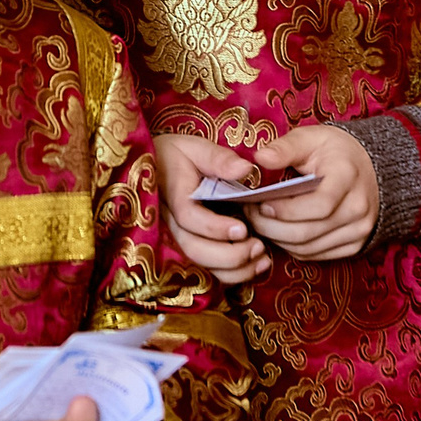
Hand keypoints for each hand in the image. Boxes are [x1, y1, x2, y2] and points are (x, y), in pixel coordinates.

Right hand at [155, 134, 270, 284]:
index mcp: (173, 196)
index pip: (189, 218)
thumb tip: (245, 168)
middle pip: (194, 249)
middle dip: (229, 254)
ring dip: (235, 269)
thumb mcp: (194, 147)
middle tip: (258, 246)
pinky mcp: (190, 248)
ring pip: (202, 265)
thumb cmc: (177, 156)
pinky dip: (234, 273)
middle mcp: (172, 223)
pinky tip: (258, 265)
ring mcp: (178, 239)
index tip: (243, 228)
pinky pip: (208, 270)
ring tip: (263, 258)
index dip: (215, 228)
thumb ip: (218, 158)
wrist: (157, 168)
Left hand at [244, 124, 378, 261]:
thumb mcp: (311, 138)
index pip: (318, 205)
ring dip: (277, 239)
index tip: (261, 202)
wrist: (369, 167)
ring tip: (260, 221)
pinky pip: (315, 255)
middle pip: (307, 232)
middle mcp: (358, 208)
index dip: (284, 210)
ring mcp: (359, 230)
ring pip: (308, 248)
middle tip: (250, 213)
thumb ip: (285, 148)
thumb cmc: (335, 151)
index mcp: (348, 177)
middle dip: (270, 227)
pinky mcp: (354, 245)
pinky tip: (278, 231)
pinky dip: (292, 247)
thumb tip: (261, 157)